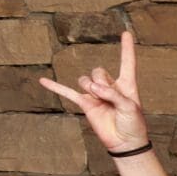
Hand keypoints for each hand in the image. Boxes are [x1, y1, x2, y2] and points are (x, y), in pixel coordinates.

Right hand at [39, 31, 149, 152]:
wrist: (124, 142)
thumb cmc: (133, 124)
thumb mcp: (130, 107)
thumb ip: (113, 94)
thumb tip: (94, 88)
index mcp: (126, 84)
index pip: (127, 62)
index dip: (127, 48)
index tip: (126, 33)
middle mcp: (109, 86)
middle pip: (99, 71)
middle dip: (102, 83)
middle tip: (110, 98)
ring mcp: (95, 94)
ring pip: (85, 80)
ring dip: (90, 88)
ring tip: (100, 101)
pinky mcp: (85, 104)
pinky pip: (67, 93)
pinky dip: (55, 87)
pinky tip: (43, 80)